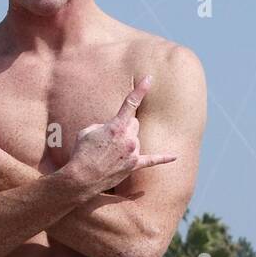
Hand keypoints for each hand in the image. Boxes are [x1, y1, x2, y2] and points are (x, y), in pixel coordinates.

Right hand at [63, 76, 176, 196]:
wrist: (81, 178)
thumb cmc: (81, 153)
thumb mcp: (87, 131)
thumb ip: (104, 126)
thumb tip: (113, 131)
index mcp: (116, 127)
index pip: (130, 103)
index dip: (140, 90)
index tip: (150, 78)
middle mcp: (128, 139)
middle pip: (134, 124)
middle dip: (124, 128)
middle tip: (110, 139)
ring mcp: (132, 153)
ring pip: (136, 140)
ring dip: (126, 143)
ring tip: (110, 154)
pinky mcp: (134, 166)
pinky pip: (152, 160)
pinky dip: (163, 158)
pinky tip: (174, 157)